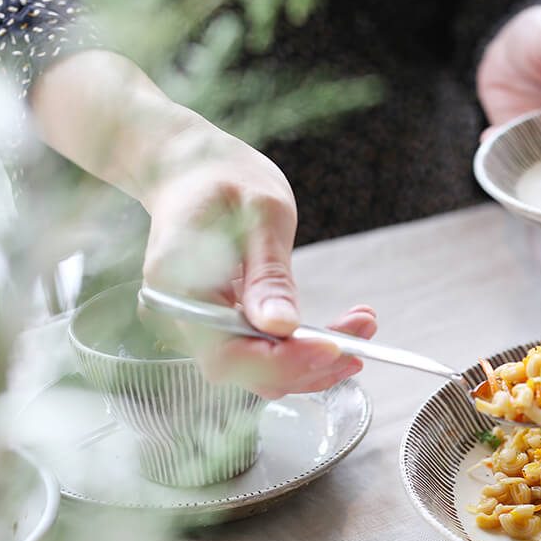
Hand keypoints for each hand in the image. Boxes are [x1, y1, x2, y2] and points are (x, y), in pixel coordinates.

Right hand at [141, 126, 375, 398]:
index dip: (285, 361)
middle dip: (309, 365)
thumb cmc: (225, 178)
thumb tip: (282, 327)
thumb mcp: (258, 213)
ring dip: (314, 362)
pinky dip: (303, 350)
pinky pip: (264, 353)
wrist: (195, 168)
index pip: (230, 355)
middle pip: (248, 371)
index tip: (334, 347)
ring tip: (361, 330)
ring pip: (260, 370)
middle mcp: (184, 318)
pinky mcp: (225, 324)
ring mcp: (203, 325)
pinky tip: (339, 335)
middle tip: (362, 339)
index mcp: (178, 289)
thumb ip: (268, 274)